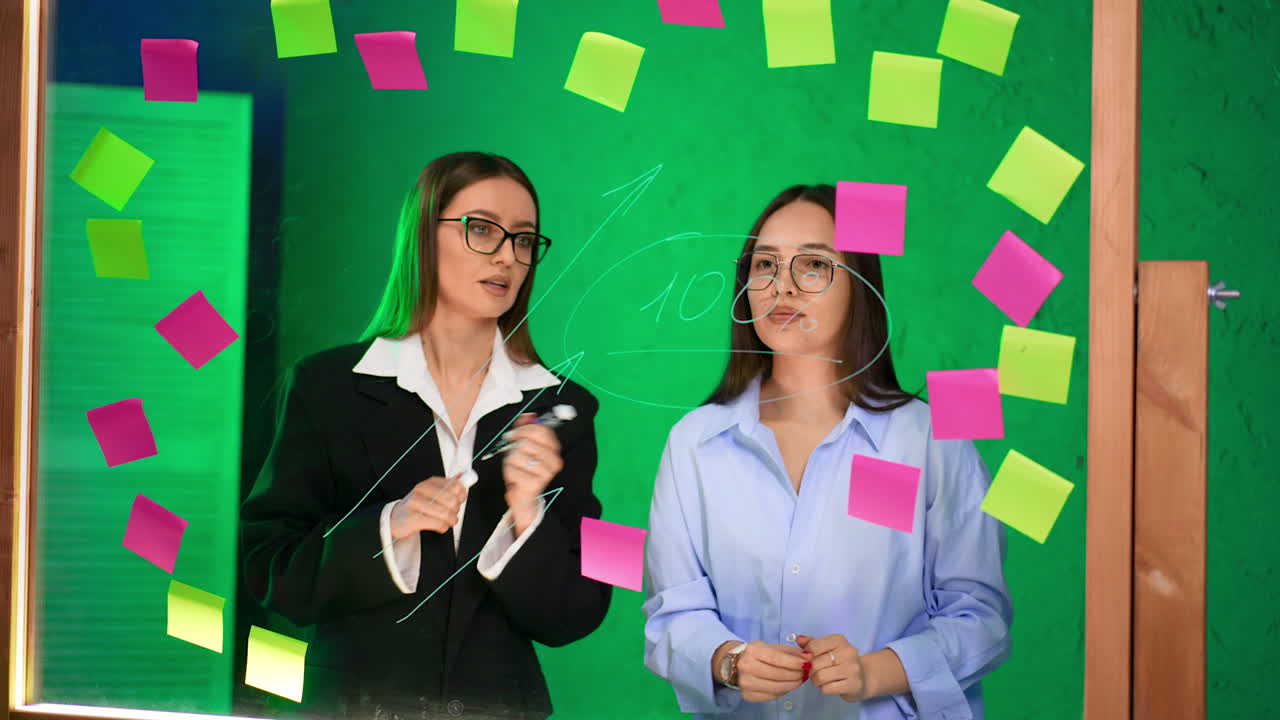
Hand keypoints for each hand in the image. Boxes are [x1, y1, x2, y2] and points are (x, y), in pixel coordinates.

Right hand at [388, 473, 467, 540]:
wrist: (395, 519)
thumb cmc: (417, 507)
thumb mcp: (431, 493)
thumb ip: (448, 486)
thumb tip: (465, 476)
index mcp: (428, 483)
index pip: (454, 485)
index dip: (461, 495)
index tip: (459, 501)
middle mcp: (421, 490)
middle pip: (451, 500)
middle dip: (456, 510)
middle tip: (453, 514)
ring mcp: (415, 504)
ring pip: (446, 513)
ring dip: (451, 520)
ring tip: (448, 522)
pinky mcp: (412, 519)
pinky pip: (438, 524)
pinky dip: (443, 527)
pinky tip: (440, 527)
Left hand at [501, 413, 563, 533]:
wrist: (524, 496)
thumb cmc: (524, 471)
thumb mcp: (524, 448)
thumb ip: (525, 429)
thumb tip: (527, 415)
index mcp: (554, 450)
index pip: (541, 431)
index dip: (524, 429)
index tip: (514, 434)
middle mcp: (554, 461)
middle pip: (528, 442)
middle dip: (514, 447)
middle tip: (512, 453)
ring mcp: (546, 473)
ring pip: (518, 456)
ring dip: (510, 461)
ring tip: (515, 468)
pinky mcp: (535, 484)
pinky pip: (513, 469)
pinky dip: (508, 472)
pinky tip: (514, 477)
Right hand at [732, 641, 808, 703]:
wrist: (732, 663)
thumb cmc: (756, 653)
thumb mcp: (771, 647)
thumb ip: (790, 652)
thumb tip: (808, 657)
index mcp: (752, 651)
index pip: (777, 659)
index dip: (794, 662)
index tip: (807, 663)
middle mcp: (747, 667)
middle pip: (778, 675)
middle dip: (796, 675)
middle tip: (805, 673)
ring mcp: (746, 683)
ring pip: (776, 688)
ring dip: (792, 685)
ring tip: (799, 680)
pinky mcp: (748, 695)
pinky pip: (771, 696)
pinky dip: (782, 691)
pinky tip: (787, 686)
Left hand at [797, 634, 865, 702]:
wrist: (864, 677)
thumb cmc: (841, 661)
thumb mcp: (827, 648)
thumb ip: (812, 643)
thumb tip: (798, 638)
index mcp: (839, 640)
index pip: (813, 647)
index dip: (806, 656)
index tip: (810, 659)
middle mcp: (848, 652)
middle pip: (815, 664)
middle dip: (811, 671)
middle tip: (815, 672)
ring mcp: (852, 669)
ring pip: (820, 677)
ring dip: (816, 681)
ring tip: (821, 679)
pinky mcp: (854, 685)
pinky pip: (827, 689)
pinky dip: (824, 689)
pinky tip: (830, 685)